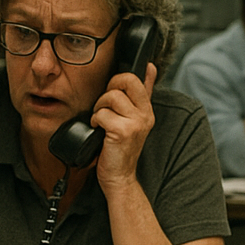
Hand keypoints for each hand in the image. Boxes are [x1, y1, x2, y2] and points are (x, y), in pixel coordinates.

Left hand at [92, 62, 156, 188]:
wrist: (119, 177)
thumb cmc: (121, 148)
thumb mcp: (134, 119)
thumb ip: (143, 94)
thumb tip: (150, 67)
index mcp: (147, 110)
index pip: (139, 78)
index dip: (120, 79)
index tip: (114, 91)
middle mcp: (145, 115)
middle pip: (127, 80)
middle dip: (110, 88)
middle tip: (105, 104)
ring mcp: (136, 123)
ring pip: (111, 97)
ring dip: (99, 108)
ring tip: (101, 121)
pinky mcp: (123, 132)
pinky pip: (102, 114)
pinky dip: (95, 121)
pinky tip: (98, 131)